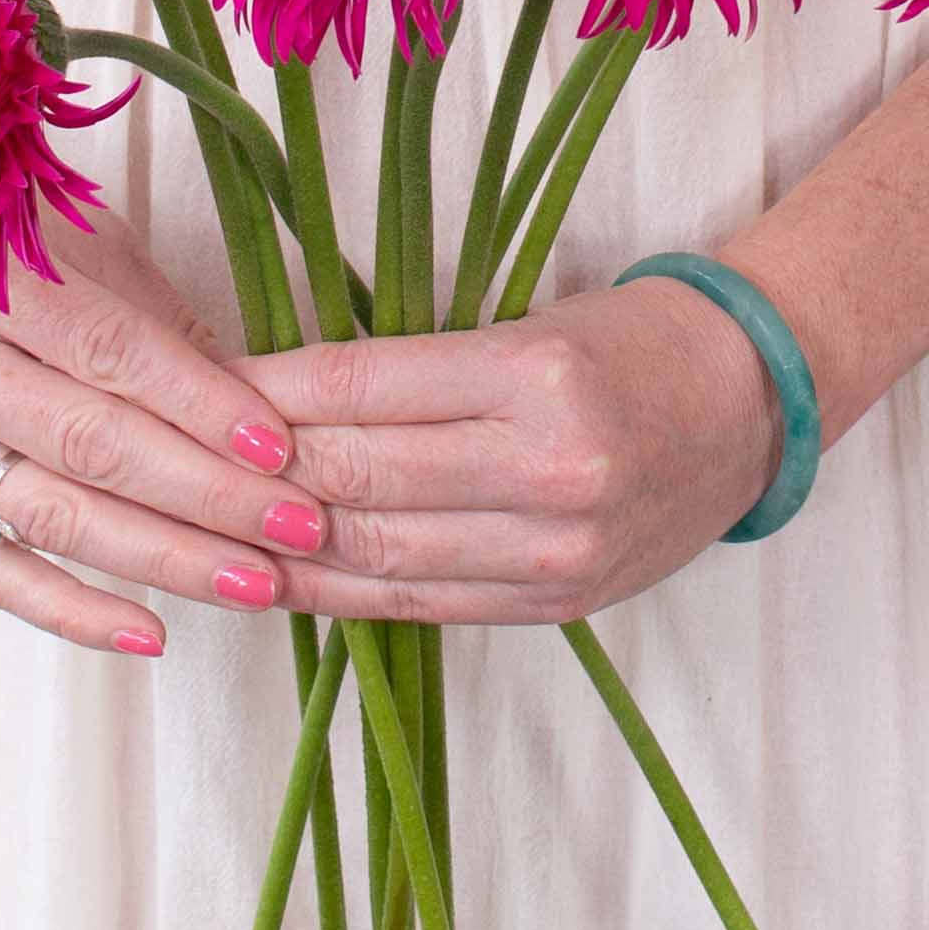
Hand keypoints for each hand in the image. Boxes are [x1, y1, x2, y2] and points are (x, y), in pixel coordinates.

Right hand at [0, 206, 333, 655]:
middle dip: (207, 495)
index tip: (282, 451)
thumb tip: (264, 420)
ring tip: (256, 584)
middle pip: (89, 447)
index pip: (111, 356)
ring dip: (164, 560)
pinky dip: (74, 612)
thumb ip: (163, 331)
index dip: (201, 406)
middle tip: (300, 527)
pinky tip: (152, 634)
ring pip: (52, 518)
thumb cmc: (9, 235)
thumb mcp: (91, 246)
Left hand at [236, 276, 787, 625]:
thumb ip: (413, 369)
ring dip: (278, 542)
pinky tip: (278, 575)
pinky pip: (419, 603)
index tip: (199, 383)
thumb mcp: (524, 324)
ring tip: (201, 524)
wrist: (751, 407)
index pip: (361, 387)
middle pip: (357, 477)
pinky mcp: (556, 605)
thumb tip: (274, 393)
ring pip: (375, 554)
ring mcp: (554, 553)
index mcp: (535, 375)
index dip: (265, 391)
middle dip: (252, 470)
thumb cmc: (628, 343)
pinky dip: (338, 592)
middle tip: (177, 453)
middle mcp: (547, 470)